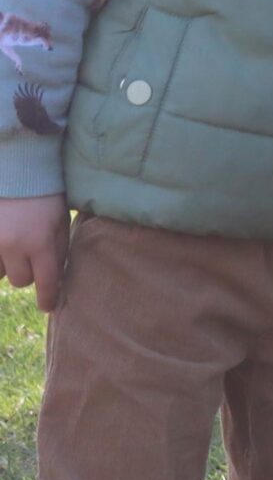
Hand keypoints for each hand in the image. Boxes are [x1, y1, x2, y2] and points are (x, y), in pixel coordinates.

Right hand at [0, 194, 67, 311]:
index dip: (48, 298)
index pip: (46, 282)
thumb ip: (58, 251)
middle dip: (30, 272)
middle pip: (22, 281)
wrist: (20, 172)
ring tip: (16, 244)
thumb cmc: (46, 197)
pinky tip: (6, 245)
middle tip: (33, 255)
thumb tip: (56, 279)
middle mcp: (14, 246)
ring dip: (10, 265)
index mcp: (41, 242)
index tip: (48, 307)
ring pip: (1, 273)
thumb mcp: (61, 223)